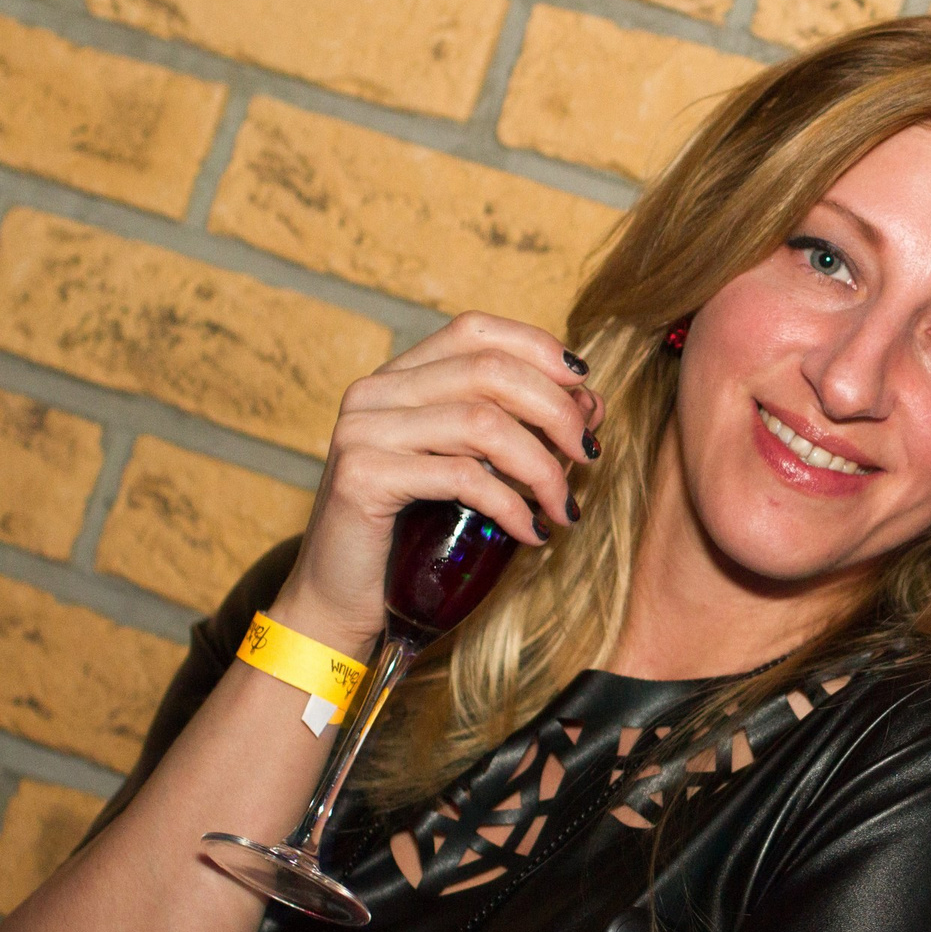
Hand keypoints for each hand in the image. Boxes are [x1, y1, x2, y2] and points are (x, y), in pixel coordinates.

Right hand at [270, 312, 604, 652]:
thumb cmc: (412, 537)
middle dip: (556, 410)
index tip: (585, 388)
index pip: (474, 329)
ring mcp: (362, 430)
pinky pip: (462, 476)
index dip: (538, 349)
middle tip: (588, 455)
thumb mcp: (472, 472)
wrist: (340, 601)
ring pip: (483, 422)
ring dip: (542, 466)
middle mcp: (375, 392)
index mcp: (399, 379)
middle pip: (489, 369)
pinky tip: (532, 532)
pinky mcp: (363, 476)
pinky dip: (512, 505)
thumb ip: (520, 431)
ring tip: (565, 506)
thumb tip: (590, 403)